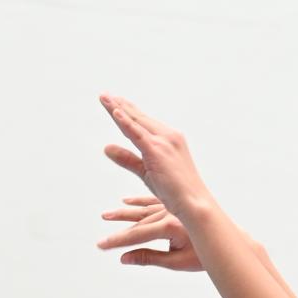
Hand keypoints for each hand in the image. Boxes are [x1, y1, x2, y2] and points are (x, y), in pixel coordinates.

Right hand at [97, 195, 201, 271]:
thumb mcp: (176, 262)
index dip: (118, 241)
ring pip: (143, 210)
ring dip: (124, 212)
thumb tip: (124, 259)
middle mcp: (169, 213)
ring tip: (106, 215)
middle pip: (137, 223)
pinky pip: (153, 201)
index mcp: (170, 227)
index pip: (137, 235)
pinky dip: (139, 201)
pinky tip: (126, 200)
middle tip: (100, 239)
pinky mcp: (175, 206)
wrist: (226, 241)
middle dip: (118, 231)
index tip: (101, 245)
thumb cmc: (202, 256)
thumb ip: (149, 258)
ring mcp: (172, 208)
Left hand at [100, 95, 214, 222]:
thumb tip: (106, 147)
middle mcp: (168, 135)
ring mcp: (163, 141)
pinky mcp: (157, 150)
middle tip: (104, 95)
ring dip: (118, 109)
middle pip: (137, 118)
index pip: (142, 122)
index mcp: (168, 139)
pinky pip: (137, 134)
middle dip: (119, 105)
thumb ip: (127, 158)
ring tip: (104, 98)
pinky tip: (115, 112)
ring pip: (135, 122)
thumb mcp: (145, 171)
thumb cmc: (174, 190)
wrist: (193, 202)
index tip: (114, 102)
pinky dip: (126, 122)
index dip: (127, 111)